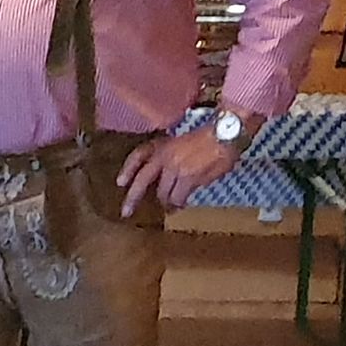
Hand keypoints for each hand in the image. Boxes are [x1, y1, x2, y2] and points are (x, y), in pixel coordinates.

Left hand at [115, 128, 240, 216]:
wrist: (226, 133)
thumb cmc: (211, 137)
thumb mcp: (183, 141)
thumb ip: (172, 157)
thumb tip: (169, 177)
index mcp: (163, 145)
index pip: (138, 155)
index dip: (128, 169)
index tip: (120, 182)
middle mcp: (164, 156)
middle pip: (142, 180)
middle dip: (132, 198)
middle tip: (126, 212)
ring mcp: (175, 168)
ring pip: (163, 193)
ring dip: (167, 202)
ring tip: (171, 208)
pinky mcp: (188, 179)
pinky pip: (179, 197)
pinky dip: (180, 203)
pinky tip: (181, 206)